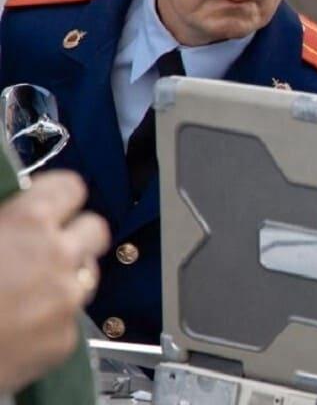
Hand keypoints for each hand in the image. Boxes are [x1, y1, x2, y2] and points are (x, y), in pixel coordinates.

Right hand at [0, 171, 109, 391]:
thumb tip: (7, 215)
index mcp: (28, 222)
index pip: (70, 188)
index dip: (58, 196)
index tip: (47, 204)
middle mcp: (57, 257)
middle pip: (95, 231)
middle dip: (74, 236)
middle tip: (45, 247)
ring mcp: (65, 301)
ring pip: (87, 277)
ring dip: (65, 278)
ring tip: (27, 290)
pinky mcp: (64, 341)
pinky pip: (69, 321)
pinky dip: (51, 322)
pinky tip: (20, 327)